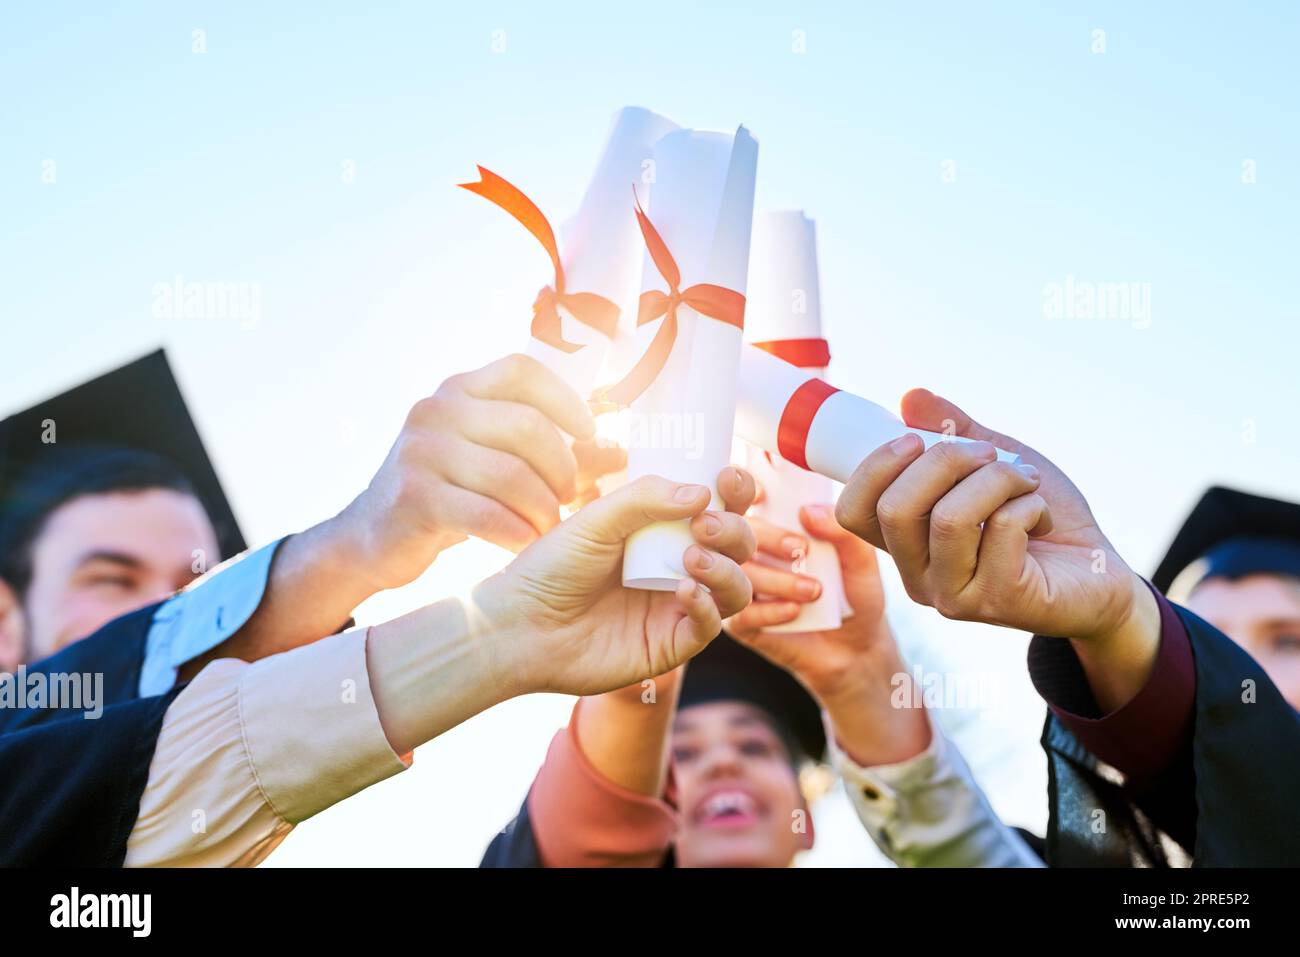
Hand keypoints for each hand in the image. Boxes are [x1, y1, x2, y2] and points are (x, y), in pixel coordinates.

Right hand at [338, 354, 626, 590]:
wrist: (373, 537)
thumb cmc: (451, 494)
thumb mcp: (498, 463)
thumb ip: (555, 454)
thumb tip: (620, 450)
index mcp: (460, 389)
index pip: (522, 371)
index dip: (564, 398)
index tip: (588, 432)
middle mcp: (436, 409)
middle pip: (526, 426)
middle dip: (561, 467)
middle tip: (571, 498)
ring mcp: (420, 451)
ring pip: (509, 473)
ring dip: (542, 507)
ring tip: (551, 527)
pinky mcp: (412, 496)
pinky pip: (484, 513)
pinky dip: (516, 532)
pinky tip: (527, 544)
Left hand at [477, 467, 757, 697]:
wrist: (520, 627)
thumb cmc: (551, 568)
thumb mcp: (595, 520)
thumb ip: (644, 499)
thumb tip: (703, 491)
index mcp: (662, 531)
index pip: (717, 507)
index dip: (734, 492)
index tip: (728, 477)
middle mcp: (678, 567)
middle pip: (738, 547)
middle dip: (734, 531)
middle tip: (704, 525)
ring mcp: (677, 607)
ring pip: (736, 588)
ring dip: (726, 569)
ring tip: (692, 558)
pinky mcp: (670, 645)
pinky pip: (710, 627)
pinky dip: (706, 607)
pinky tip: (683, 592)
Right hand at [728, 504, 931, 765]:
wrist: (858, 651)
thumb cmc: (855, 595)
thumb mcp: (861, 561)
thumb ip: (842, 532)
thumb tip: (808, 511)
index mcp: (773, 527)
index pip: (745, 500)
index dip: (742, 491)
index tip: (761, 493)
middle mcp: (750, 554)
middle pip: (734, 534)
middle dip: (765, 537)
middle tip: (799, 550)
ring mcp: (742, 588)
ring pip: (736, 574)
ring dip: (776, 579)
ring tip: (814, 590)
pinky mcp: (743, 624)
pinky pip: (740, 614)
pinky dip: (768, 611)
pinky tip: (795, 612)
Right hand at [834, 389, 1158, 709]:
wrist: (1099, 572)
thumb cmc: (1040, 519)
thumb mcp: (991, 464)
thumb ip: (950, 434)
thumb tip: (910, 396)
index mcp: (905, 545)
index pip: (854, 511)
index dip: (875, 467)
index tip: (917, 438)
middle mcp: (918, 577)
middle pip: (896, 509)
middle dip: (946, 460)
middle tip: (988, 453)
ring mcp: (954, 596)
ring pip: (949, 518)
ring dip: (996, 478)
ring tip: (1025, 478)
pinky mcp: (998, 602)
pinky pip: (1001, 531)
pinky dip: (1028, 504)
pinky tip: (1041, 516)